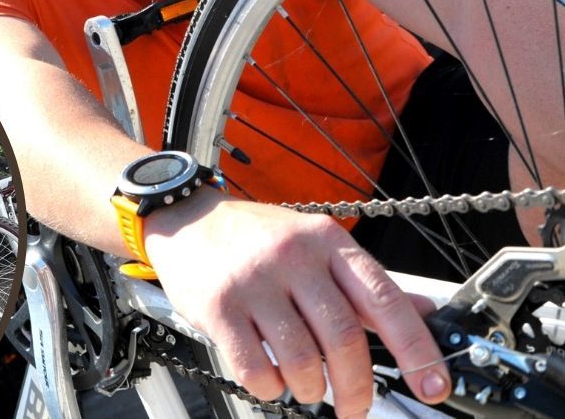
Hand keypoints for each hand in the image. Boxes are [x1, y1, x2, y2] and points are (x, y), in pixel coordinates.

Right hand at [144, 192, 450, 417]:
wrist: (186, 219)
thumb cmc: (254, 237)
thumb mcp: (315, 244)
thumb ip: (365, 283)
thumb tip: (424, 312)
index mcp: (326, 242)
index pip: (383, 299)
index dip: (416, 348)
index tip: (433, 386)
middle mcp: (293, 257)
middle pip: (343, 339)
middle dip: (356, 388)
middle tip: (355, 407)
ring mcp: (254, 281)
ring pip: (301, 360)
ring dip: (311, 389)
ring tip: (307, 387)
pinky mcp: (219, 306)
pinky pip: (256, 368)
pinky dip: (271, 387)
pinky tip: (271, 377)